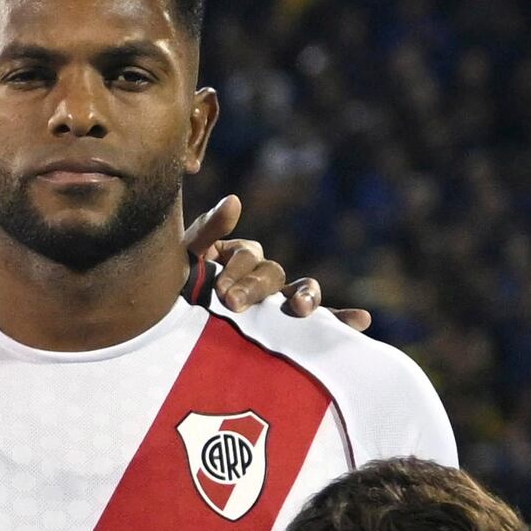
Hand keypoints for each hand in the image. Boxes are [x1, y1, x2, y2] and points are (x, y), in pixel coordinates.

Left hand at [189, 197, 373, 334]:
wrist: (169, 325)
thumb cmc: (174, 286)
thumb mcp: (184, 257)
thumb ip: (207, 231)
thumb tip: (235, 200)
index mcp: (238, 258)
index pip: (249, 256)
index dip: (236, 270)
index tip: (221, 291)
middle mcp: (261, 277)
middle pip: (272, 274)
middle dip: (254, 288)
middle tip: (232, 304)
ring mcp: (275, 303)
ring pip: (300, 292)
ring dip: (305, 296)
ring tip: (300, 308)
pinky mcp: (284, 329)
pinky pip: (318, 320)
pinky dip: (341, 319)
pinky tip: (362, 320)